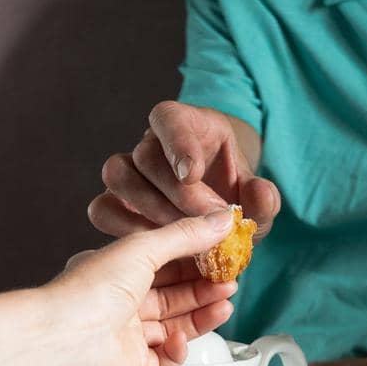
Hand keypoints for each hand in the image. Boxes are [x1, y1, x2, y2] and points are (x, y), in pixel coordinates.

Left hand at [44, 211, 238, 365]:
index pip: (165, 262)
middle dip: (204, 289)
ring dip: (201, 316)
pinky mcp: (130, 364)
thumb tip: (220, 221)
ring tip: (224, 306)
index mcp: (118, 269)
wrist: (64, 340)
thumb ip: (185, 236)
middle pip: (175, 296)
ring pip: (174, 326)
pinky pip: (163, 359)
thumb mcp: (143, 248)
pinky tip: (181, 339)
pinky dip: (177, 351)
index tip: (221, 255)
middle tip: (230, 281)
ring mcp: (126, 334)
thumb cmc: (89, 291)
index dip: (196, 260)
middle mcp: (121, 301)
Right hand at [88, 102, 280, 241]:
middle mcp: (150, 143)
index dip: (177, 143)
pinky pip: (102, 208)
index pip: (169, 118)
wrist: (220, 216)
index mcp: (185, 125)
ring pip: (117, 176)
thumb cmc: (236, 199)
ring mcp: (129, 172)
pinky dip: (123, 227)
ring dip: (148, 209)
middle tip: (205, 222)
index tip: (192, 174)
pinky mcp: (114, 202)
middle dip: (176, 194)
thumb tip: (260, 194)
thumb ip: (264, 198)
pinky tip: (155, 247)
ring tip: (180, 237)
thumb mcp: (257, 199)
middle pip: (145, 155)